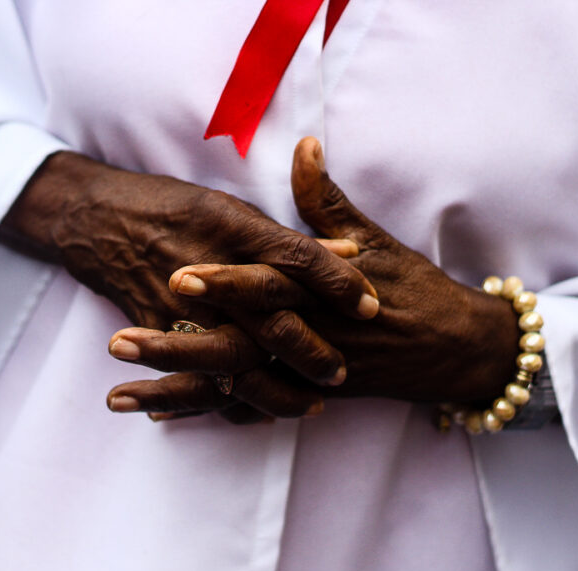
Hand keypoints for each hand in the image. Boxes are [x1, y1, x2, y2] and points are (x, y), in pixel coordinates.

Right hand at [0, 150, 379, 387]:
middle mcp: (212, 270)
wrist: (100, 220)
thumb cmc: (173, 207)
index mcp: (233, 229)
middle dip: (311, 350)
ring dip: (274, 389)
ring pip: (235, 359)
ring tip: (310, 408)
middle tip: (343, 373)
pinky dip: (222, 401)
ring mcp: (181, 304)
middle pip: (271, 318)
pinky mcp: (156, 328)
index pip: (297, 258)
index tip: (372, 305)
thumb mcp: (231, 207)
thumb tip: (348, 251)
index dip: (337, 281)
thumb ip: (285, 237)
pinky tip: (252, 417)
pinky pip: (190, 375)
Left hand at [106, 137, 519, 417]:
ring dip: (177, 393)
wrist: (456, 350)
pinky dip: (209, 413)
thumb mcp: (375, 241)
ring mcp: (305, 374)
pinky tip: (159, 418)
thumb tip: (305, 144)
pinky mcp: (307, 395)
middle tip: (121, 343)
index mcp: (323, 296)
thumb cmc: (416, 290)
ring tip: (120, 397)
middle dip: (177, 348)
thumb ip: (327, 201)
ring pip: (235, 389)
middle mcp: (310, 339)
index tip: (179, 274)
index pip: (269, 288)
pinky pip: (250, 408)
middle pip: (238, 347)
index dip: (224, 282)